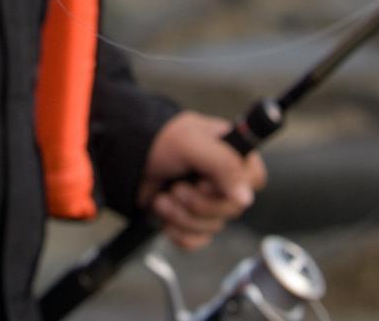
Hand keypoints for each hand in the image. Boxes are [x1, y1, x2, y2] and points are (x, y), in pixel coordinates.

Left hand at [137, 111, 266, 249]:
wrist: (123, 157)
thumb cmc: (158, 140)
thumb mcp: (191, 143)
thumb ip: (223, 165)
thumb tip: (245, 197)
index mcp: (230, 152)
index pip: (255, 179)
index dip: (234, 186)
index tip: (207, 180)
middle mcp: (221, 177)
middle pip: (234, 209)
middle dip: (200, 203)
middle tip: (178, 187)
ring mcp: (206, 199)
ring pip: (213, 226)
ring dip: (182, 215)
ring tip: (164, 196)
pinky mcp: (190, 218)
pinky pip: (197, 239)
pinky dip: (178, 230)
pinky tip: (164, 213)